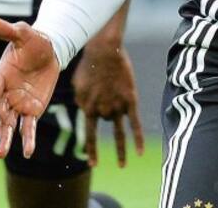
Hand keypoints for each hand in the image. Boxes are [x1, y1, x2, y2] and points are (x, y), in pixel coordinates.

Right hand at [0, 17, 59, 159]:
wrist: (50, 51)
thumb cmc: (34, 41)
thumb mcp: (23, 34)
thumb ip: (8, 30)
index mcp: (0, 77)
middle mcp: (6, 93)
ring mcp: (18, 103)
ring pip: (9, 124)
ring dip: (5, 138)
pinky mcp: (32, 109)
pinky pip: (28, 126)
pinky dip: (27, 138)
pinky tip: (28, 152)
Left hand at [73, 39, 145, 166]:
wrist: (104, 51)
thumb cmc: (89, 65)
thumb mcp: (77, 84)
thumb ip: (81, 100)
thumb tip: (85, 109)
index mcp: (87, 108)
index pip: (90, 134)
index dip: (91, 150)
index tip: (93, 164)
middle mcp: (102, 110)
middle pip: (106, 120)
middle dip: (107, 110)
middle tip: (111, 121)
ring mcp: (117, 106)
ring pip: (118, 127)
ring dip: (119, 144)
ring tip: (122, 165)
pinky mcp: (130, 100)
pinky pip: (135, 124)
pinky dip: (137, 139)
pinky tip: (139, 153)